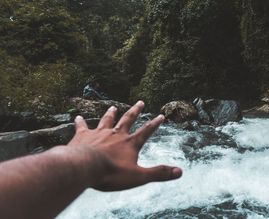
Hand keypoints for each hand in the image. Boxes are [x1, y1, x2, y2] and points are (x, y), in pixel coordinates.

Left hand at [67, 101, 181, 190]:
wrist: (84, 167)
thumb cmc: (111, 173)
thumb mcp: (139, 176)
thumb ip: (159, 173)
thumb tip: (180, 172)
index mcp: (130, 143)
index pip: (146, 131)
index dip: (155, 124)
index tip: (161, 115)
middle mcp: (116, 134)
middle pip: (128, 119)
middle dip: (135, 111)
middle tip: (140, 101)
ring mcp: (99, 133)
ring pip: (107, 120)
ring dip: (111, 113)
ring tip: (114, 107)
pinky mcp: (83, 136)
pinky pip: (82, 126)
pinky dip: (80, 122)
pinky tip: (77, 117)